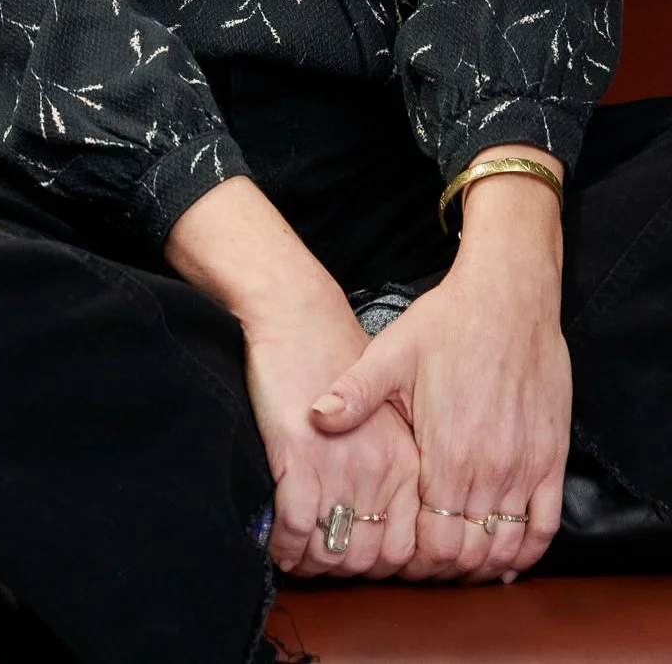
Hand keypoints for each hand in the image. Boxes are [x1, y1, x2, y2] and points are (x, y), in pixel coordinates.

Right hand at [245, 281, 419, 576]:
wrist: (295, 315)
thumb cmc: (333, 360)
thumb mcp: (381, 414)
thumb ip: (390, 468)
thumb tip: (389, 525)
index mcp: (404, 462)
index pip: (407, 548)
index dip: (378, 568)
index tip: (354, 562)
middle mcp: (379, 470)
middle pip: (370, 558)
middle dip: (342, 572)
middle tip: (321, 568)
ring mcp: (339, 466)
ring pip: (334, 550)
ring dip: (312, 565)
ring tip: (297, 561)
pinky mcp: (299, 456)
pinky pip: (296, 527)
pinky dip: (284, 546)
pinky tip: (276, 544)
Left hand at [310, 164, 568, 584]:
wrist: (509, 296)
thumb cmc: (447, 323)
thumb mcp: (391, 353)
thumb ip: (354, 394)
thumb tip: (315, 417)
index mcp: (446, 455)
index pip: (433, 545)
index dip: (414, 562)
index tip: (397, 557)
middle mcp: (488, 472)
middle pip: (468, 556)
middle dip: (443, 569)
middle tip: (422, 564)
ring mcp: (524, 470)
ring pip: (506, 548)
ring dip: (482, 563)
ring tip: (457, 560)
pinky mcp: (551, 460)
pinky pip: (545, 527)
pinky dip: (526, 550)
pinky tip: (506, 553)